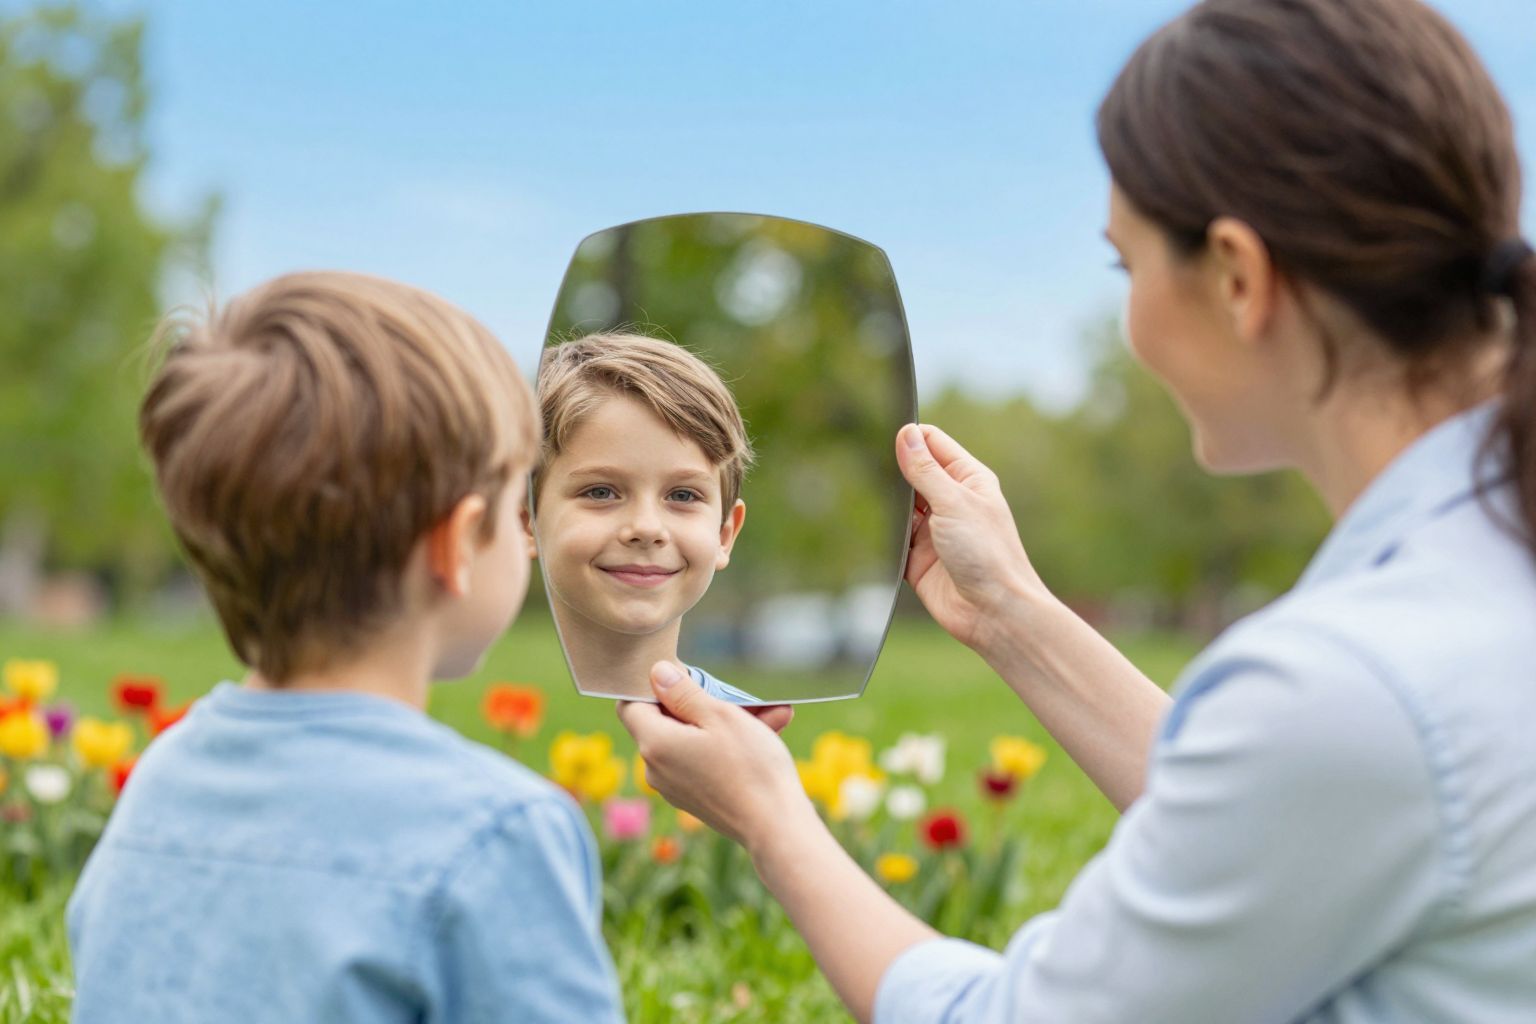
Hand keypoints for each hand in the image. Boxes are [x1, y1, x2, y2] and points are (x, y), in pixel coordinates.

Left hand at [617, 662, 810, 849]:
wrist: (775, 826)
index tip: (687, 679)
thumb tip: (655, 673)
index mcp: (655, 743)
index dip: (653, 686)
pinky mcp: (691, 798)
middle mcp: (654, 769)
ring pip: (688, 740)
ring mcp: (672, 787)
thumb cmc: (750, 766)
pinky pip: (699, 760)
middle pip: (663, 721)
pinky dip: (723, 746)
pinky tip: (763, 735)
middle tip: (739, 696)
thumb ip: (682, 692)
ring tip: (768, 715)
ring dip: (721, 723)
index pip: (630, 704)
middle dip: (700, 703)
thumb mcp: (719, 715)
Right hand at [896, 423, 1053, 655]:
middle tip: (873, 468)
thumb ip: (925, 470)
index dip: (911, 437)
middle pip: (913, 472)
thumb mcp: (953, 502)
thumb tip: (906, 434)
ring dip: (888, 504)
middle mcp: (951, 502)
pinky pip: (894, 539)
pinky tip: (875, 529)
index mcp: (968, 480)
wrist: (993, 612)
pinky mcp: (918, 558)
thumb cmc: (987, 554)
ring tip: (875, 500)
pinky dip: (884, 535)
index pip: (933, 444)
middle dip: (894, 470)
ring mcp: (934, 530)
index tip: (887, 437)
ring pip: (900, 505)